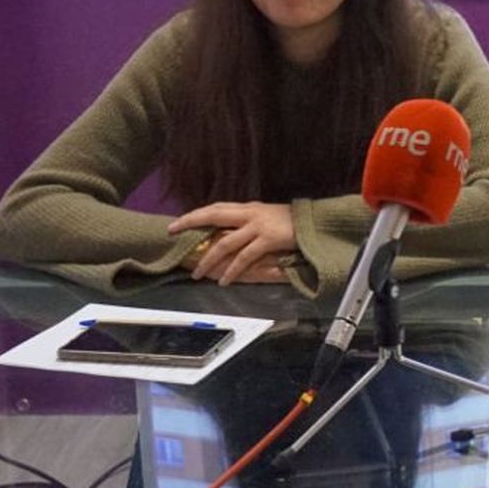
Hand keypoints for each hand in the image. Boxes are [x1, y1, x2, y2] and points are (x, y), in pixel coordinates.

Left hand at [169, 202, 295, 284]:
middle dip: (191, 223)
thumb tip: (228, 232)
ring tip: (198, 274)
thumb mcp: (267, 217)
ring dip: (209, 259)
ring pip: (226, 243)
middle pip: (214, 215)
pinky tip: (224, 281)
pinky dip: (232, 270)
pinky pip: (245, 257)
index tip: (176, 223)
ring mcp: (258, 226)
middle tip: (173, 234)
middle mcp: (250, 213)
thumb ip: (248, 222)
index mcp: (249, 207)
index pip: (216, 207)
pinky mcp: (268, 240)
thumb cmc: (292, 222)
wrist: (315, 223)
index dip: (195, 214)